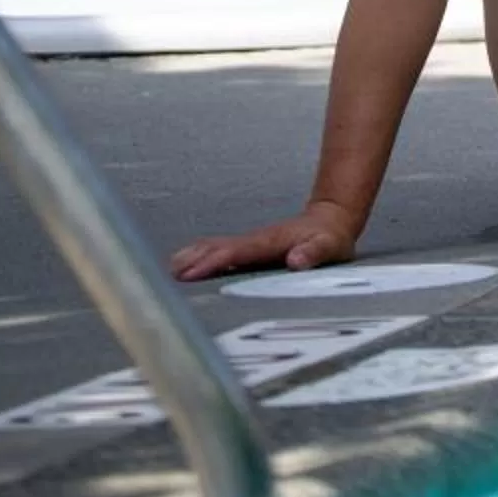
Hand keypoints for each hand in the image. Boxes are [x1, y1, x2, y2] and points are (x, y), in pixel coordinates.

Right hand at [169, 201, 361, 281]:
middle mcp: (255, 240)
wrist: (330, 221)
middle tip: (168, 276)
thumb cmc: (329, 238)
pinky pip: (218, 250)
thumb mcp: (329, 246)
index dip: (214, 262)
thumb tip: (296, 260)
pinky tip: (181, 266)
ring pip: (214, 247)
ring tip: (167, 272)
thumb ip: (313, 252)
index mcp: (271, 242)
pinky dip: (197, 256)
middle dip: (194, 260)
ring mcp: (249, 243)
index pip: (238, 252)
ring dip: (191, 257)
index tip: (191, 273)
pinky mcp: (247, 248)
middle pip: (218, 248)